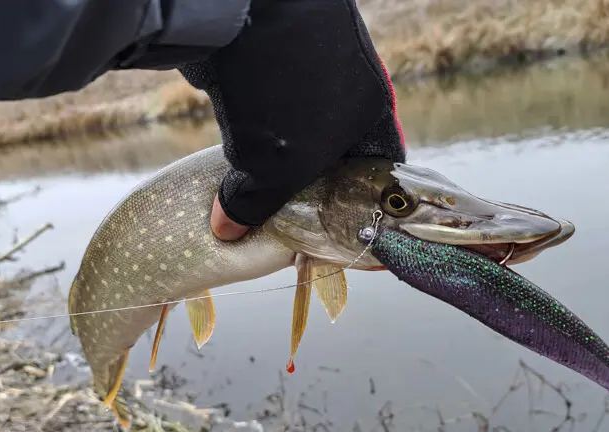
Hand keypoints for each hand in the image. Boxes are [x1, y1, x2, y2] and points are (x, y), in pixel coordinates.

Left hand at [182, 0, 405, 241]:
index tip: (339, 233)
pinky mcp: (269, 63)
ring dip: (277, 168)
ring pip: (297, 135)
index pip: (379, 168)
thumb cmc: (279, 93)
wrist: (236, 9)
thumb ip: (255, 204)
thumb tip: (228, 229)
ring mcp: (308, 72)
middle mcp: (346, 89)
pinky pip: (266, 115)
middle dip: (313, 192)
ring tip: (259, 204)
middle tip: (293, 226)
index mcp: (371, 109)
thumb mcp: (272, 164)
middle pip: (336, 154)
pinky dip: (253, 141)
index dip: (363, 205)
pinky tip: (235, 164)